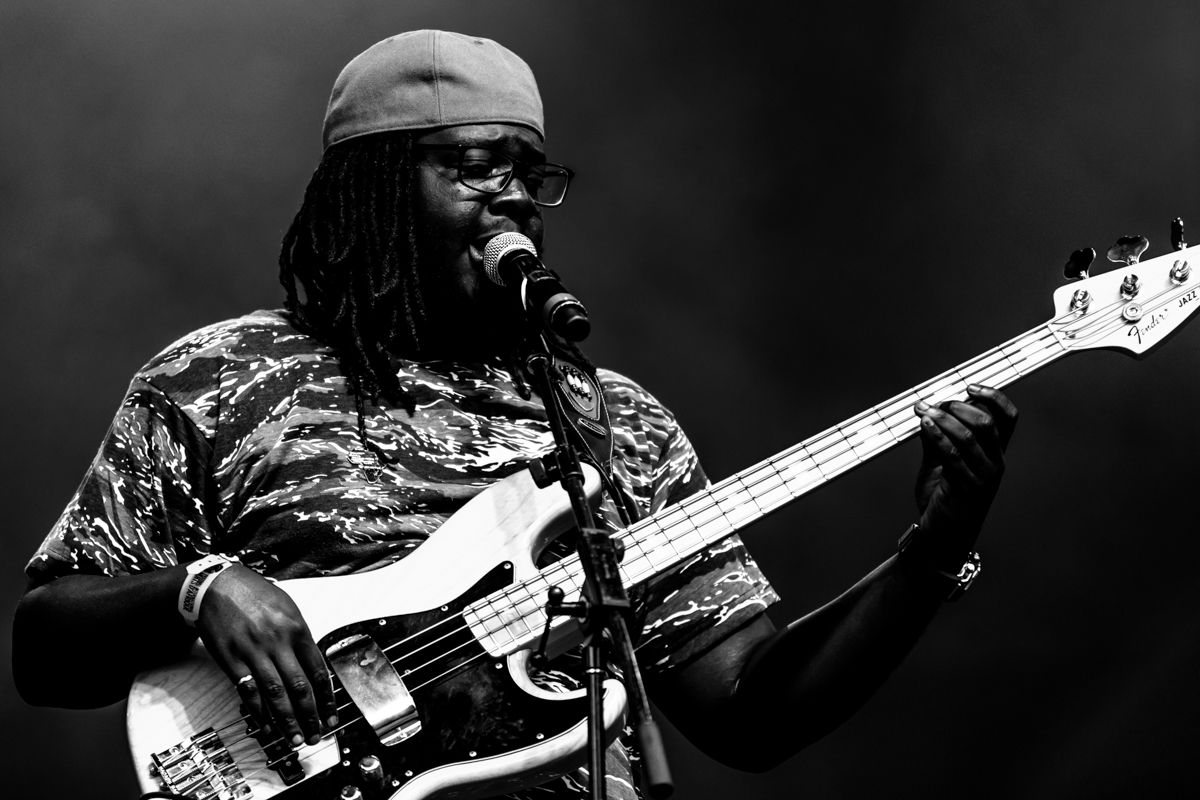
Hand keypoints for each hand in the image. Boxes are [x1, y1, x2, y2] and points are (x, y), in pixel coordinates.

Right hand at [195, 565, 336, 747]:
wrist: (217, 586)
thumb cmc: (255, 595)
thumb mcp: (288, 608)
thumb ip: (301, 637)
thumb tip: (314, 666)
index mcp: (297, 629)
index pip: (318, 671)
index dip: (326, 699)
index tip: (331, 718)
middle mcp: (278, 643)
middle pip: (298, 687)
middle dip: (309, 716)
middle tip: (315, 736)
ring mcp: (253, 652)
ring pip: (275, 693)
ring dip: (286, 720)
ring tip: (295, 739)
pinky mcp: (231, 660)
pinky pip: (247, 691)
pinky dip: (258, 713)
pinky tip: (265, 727)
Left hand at [912, 385, 1017, 563]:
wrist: (942, 536)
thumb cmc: (943, 499)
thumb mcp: (939, 464)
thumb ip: (936, 439)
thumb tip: (927, 410)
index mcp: (994, 454)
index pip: (1009, 418)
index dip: (994, 397)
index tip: (970, 386)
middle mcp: (995, 463)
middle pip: (988, 423)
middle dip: (959, 406)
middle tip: (935, 403)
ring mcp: (983, 477)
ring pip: (969, 437)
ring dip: (943, 418)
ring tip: (921, 410)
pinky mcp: (966, 488)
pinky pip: (952, 455)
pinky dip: (937, 435)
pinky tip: (923, 425)